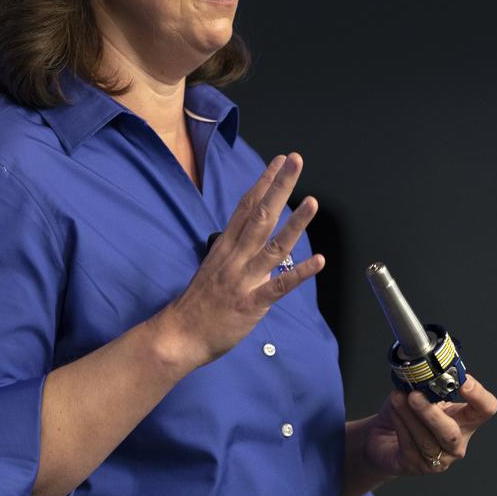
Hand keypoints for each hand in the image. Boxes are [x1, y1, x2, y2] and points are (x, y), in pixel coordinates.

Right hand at [160, 153, 323, 367]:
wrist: (179, 335)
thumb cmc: (198, 303)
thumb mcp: (213, 268)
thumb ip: (235, 253)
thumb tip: (257, 245)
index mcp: (225, 247)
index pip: (246, 206)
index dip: (264, 182)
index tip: (278, 161)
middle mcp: (235, 257)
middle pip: (260, 215)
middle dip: (279, 186)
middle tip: (295, 160)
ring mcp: (243, 279)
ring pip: (272, 246)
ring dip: (294, 223)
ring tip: (312, 202)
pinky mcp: (251, 303)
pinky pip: (278, 286)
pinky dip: (299, 274)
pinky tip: (318, 261)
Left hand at [363, 374, 496, 478]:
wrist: (382, 436)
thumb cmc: (406, 413)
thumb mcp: (421, 394)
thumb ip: (427, 382)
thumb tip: (423, 368)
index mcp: (464, 420)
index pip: (485, 409)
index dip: (479, 396)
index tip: (464, 381)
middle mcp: (456, 443)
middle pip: (452, 434)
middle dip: (432, 414)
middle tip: (415, 395)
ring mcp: (438, 459)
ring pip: (427, 440)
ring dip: (410, 416)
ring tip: (398, 397)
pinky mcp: (416, 466)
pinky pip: (409, 446)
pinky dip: (400, 424)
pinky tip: (394, 410)